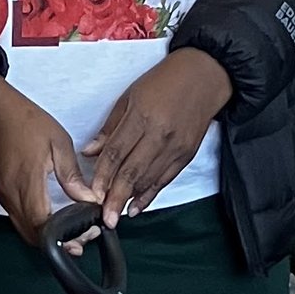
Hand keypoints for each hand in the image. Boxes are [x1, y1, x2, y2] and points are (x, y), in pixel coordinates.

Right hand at [0, 75, 98, 243]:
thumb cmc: (23, 122)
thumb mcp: (57, 142)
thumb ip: (72, 175)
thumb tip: (89, 198)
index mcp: (26, 182)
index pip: (43, 226)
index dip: (64, 237)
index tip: (84, 234)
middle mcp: (12, 196)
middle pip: (34, 237)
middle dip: (58, 244)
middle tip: (83, 237)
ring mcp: (5, 197)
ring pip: (26, 232)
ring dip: (48, 237)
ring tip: (73, 230)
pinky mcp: (3, 195)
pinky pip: (20, 221)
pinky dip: (38, 227)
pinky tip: (54, 220)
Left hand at [86, 50, 232, 225]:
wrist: (203, 76)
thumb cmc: (164, 81)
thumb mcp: (130, 96)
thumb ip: (110, 128)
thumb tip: (90, 152)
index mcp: (141, 116)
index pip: (116, 152)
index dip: (102, 176)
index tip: (91, 193)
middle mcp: (159, 134)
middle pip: (131, 172)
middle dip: (115, 197)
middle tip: (104, 217)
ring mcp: (175, 147)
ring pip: (148, 179)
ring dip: (130, 199)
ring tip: (116, 215)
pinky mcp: (186, 154)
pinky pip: (165, 180)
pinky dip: (150, 195)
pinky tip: (137, 206)